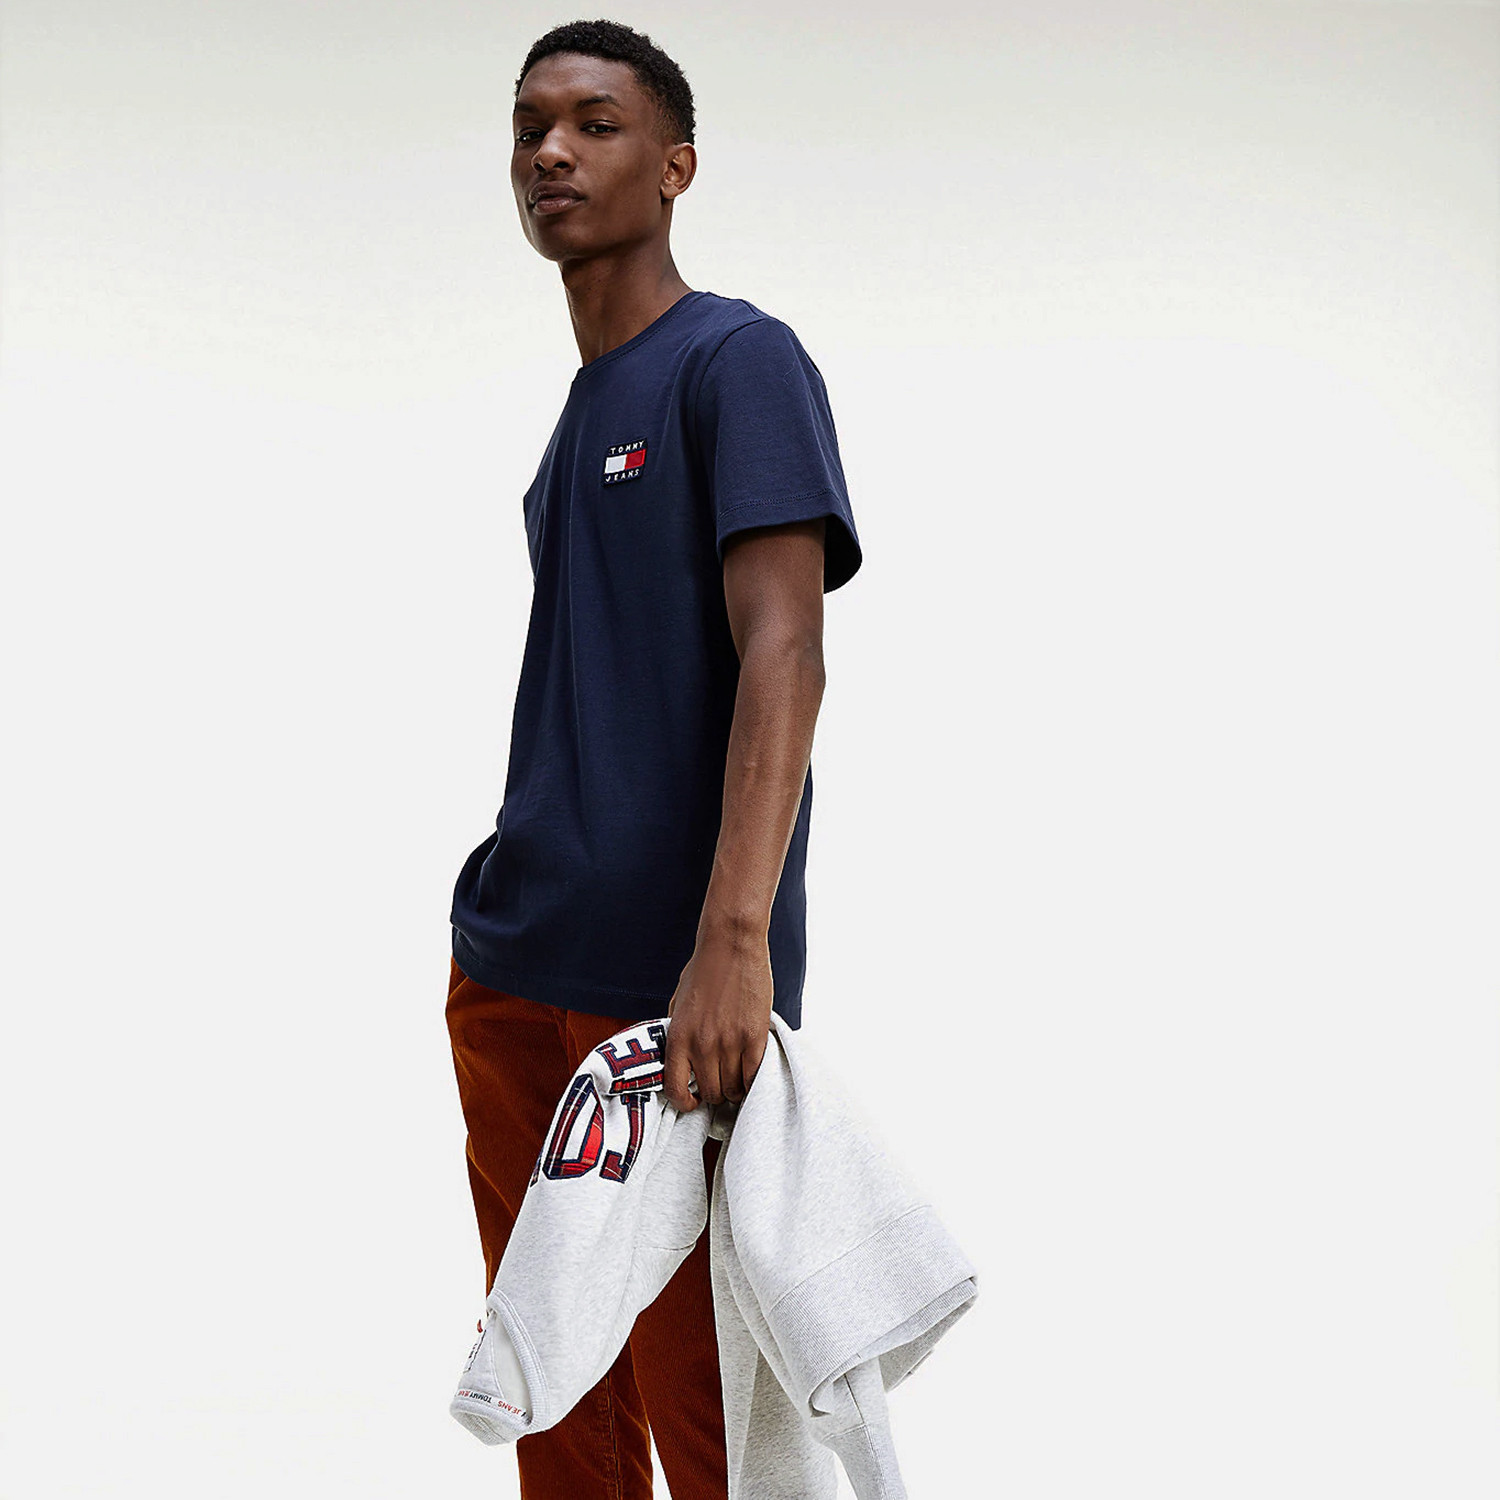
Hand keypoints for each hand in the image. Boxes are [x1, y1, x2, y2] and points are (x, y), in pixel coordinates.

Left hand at [662, 930, 772, 1112]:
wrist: (731, 945)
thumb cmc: (704, 969)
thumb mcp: (678, 1004)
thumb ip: (679, 1034)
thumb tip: (682, 1061)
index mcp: (678, 1037)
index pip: (675, 1089)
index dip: (685, 1103)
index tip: (692, 1101)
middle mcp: (702, 1045)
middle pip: (711, 1092)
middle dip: (715, 1093)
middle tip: (721, 1082)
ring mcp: (729, 1043)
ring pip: (734, 1089)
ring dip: (736, 1087)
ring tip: (737, 1075)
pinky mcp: (754, 1037)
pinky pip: (754, 1076)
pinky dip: (753, 1079)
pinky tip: (751, 1071)